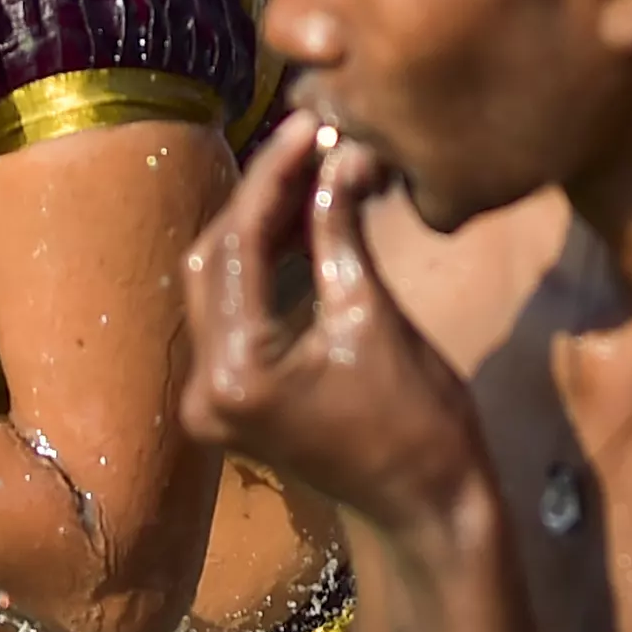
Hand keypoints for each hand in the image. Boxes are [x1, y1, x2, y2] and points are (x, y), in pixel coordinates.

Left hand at [180, 120, 497, 540]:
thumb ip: (341, 233)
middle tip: (309, 139)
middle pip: (214, 260)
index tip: (309, 125)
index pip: (238, 246)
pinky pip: (234, 312)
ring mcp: (211, 397)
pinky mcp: (231, 398)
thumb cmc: (418, 421)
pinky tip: (302, 221)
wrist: (427, 506)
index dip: (272, 177)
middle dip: (259, 195)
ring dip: (259, 225)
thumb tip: (338, 154)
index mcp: (235, 373)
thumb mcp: (376, 317)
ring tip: (310, 168)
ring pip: (218, 283)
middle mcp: (204, 387)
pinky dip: (263, 264)